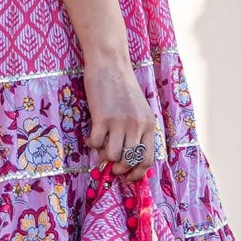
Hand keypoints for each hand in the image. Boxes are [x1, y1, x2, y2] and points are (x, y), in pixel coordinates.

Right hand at [84, 55, 159, 182]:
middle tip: (111, 165)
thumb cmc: (123, 86)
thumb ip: (137, 129)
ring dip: (103, 155)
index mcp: (149, 124)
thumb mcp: (139, 109)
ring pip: (112, 156)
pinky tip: (91, 134)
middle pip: (129, 161)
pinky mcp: (102, 118)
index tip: (127, 177)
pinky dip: (91, 143)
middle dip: (118, 169)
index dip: (137, 174)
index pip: (147, 159)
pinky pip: (95, 143)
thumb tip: (128, 157)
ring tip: (101, 145)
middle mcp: (137, 125)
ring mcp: (119, 122)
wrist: (110, 63)